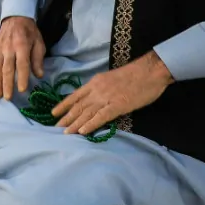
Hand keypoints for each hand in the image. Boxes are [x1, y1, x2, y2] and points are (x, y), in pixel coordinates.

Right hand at [0, 16, 44, 99]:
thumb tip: (38, 75)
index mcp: (22, 45)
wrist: (15, 19)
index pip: (22, 64)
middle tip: (8, 98)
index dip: (22, 77)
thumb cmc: (29, 33)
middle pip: (7, 68)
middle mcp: (8, 48)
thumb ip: (38, 59)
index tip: (22, 90)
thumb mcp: (38, 43)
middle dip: (7, 84)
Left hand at [52, 52, 172, 134]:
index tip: (53, 113)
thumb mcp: (111, 78)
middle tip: (55, 128)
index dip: (63, 105)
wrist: (150, 71)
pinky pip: (101, 117)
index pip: (75, 95)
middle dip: (66, 118)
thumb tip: (93, 98)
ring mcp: (107, 98)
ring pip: (86, 113)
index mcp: (95, 82)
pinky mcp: (118, 106)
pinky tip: (83, 131)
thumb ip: (101, 88)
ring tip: (65, 133)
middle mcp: (97, 90)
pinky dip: (91, 124)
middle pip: (78, 106)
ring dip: (75, 124)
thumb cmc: (134, 75)